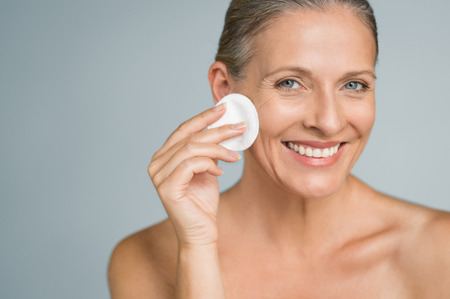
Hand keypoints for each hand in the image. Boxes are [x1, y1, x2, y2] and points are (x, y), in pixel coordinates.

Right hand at [148, 104, 245, 246]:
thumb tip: (224, 127)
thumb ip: (208, 150)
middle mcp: (157, 163)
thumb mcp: (207, 169)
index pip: (183, 130)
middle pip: (190, 137)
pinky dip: (209, 164)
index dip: (203, 117)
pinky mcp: (167, 187)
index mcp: (164, 156)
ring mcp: (158, 175)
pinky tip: (220, 172)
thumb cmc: (203, 203)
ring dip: (218, 149)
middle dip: (218, 130)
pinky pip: (191, 164)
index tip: (224, 109)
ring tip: (235, 157)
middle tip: (239, 127)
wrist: (201, 233)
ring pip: (192, 149)